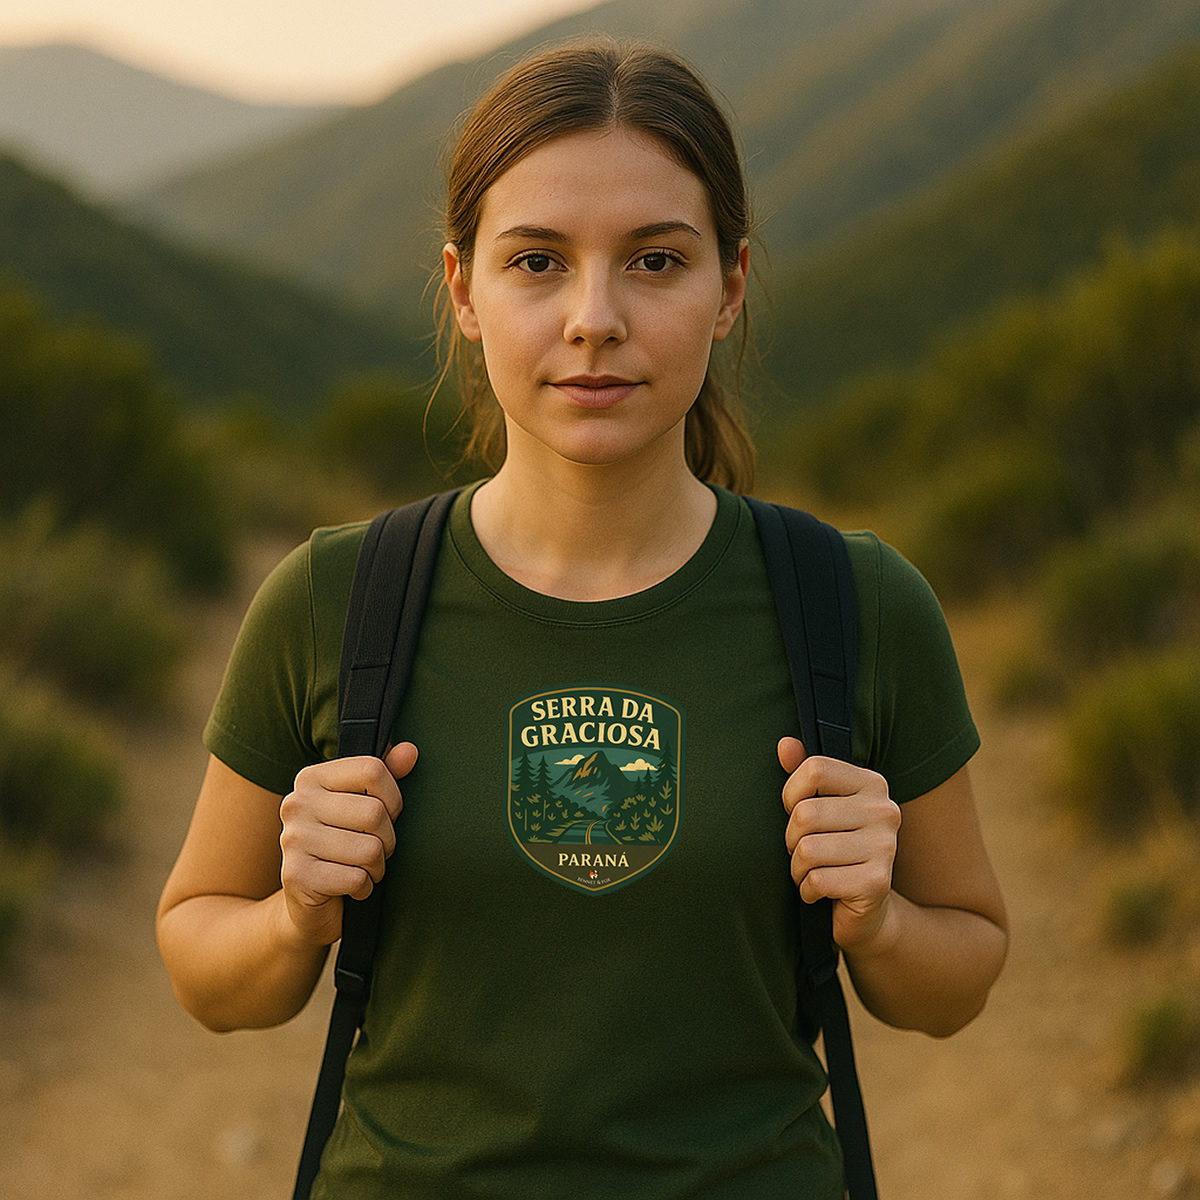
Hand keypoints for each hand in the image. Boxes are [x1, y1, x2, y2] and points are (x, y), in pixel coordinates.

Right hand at [278, 742, 416, 946]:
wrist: (308, 904)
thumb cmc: (344, 846)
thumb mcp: (364, 806)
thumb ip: (386, 776)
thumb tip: (410, 751)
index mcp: (312, 778)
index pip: (373, 770)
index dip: (393, 798)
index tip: (386, 816)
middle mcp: (296, 803)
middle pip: (374, 813)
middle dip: (388, 839)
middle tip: (375, 850)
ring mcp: (292, 840)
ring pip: (369, 849)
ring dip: (377, 867)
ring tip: (364, 868)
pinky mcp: (296, 876)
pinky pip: (356, 879)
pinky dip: (364, 888)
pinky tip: (351, 887)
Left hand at [778, 736, 901, 953]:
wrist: (867, 911)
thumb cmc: (835, 850)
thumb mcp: (819, 807)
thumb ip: (803, 773)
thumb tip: (785, 745)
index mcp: (872, 783)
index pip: (815, 769)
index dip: (791, 794)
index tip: (796, 812)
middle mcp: (885, 810)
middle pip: (806, 813)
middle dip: (792, 839)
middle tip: (804, 852)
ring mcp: (885, 847)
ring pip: (808, 849)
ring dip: (798, 868)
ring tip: (812, 872)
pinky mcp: (877, 882)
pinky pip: (817, 880)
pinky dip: (807, 890)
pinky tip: (821, 892)